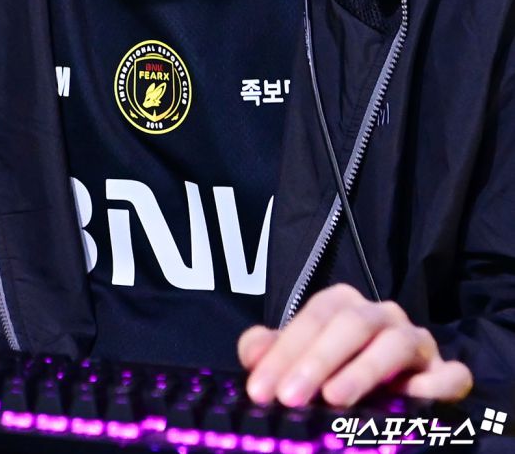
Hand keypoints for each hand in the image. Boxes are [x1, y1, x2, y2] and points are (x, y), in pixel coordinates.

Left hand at [237, 284, 472, 408]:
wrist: (390, 387)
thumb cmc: (335, 368)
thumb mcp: (299, 358)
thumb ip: (270, 351)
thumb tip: (253, 354)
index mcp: (344, 305)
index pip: (313, 317)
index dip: (283, 353)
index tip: (260, 390)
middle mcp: (382, 315)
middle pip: (350, 324)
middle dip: (316, 360)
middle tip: (290, 396)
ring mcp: (416, 341)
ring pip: (394, 344)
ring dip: (363, 370)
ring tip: (335, 399)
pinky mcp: (445, 372)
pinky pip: (451, 373)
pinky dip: (435, 384)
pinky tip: (412, 398)